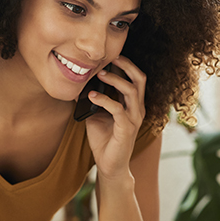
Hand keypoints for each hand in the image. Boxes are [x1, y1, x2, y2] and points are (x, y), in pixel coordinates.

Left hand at [84, 55, 146, 180]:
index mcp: (133, 104)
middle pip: (140, 79)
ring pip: (131, 91)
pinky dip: (104, 99)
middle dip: (127, 65)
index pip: (136, 78)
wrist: (109, 165)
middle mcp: (137, 109)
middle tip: (111, 57)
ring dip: (115, 80)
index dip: (127, 64)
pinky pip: (118, 109)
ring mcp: (134, 119)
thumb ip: (94, 100)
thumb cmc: (104, 140)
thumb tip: (79, 85)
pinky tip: (92, 96)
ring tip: (100, 74)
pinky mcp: (126, 129)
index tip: (111, 55)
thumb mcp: (97, 115)